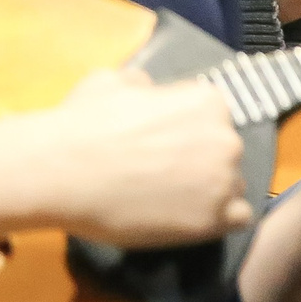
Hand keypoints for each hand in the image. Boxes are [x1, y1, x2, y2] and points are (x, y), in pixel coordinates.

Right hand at [38, 68, 251, 246]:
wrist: (64, 171)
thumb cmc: (85, 120)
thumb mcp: (112, 81)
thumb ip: (141, 84)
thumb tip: (147, 88)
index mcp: (206, 101)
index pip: (211, 116)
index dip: (187, 129)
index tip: (164, 141)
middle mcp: (224, 139)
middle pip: (224, 151)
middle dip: (200, 159)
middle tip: (163, 169)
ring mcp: (222, 182)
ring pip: (231, 185)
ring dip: (209, 189)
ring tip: (171, 196)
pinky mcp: (213, 221)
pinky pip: (236, 218)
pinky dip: (218, 217)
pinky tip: (187, 215)